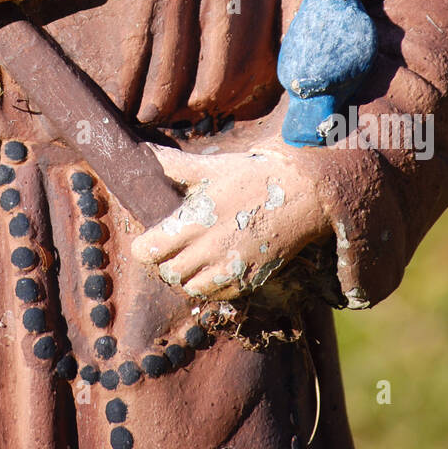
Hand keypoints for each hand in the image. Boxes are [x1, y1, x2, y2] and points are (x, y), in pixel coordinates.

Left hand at [130, 141, 329, 300]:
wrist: (303, 193)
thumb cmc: (253, 176)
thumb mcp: (212, 168)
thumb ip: (176, 167)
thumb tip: (145, 152)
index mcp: (195, 220)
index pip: (149, 250)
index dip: (144, 246)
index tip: (149, 239)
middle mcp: (210, 248)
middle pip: (168, 272)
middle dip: (165, 261)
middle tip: (173, 246)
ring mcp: (231, 267)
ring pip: (190, 288)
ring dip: (187, 276)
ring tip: (194, 257)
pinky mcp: (249, 279)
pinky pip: (217, 295)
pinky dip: (210, 285)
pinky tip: (214, 266)